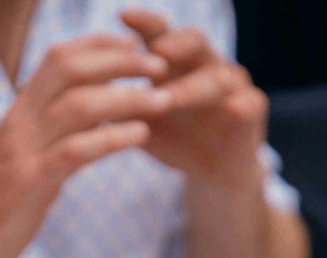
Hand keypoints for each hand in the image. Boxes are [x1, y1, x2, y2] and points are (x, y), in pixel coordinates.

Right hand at [0, 35, 171, 257]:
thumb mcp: (24, 161)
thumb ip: (50, 137)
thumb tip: (84, 122)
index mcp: (19, 113)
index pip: (59, 59)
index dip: (99, 45)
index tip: (134, 44)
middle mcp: (19, 122)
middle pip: (69, 68)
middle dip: (119, 61)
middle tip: (160, 64)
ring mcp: (23, 151)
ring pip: (78, 105)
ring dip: (127, 98)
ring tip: (163, 100)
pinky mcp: (31, 183)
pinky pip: (76, 151)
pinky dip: (112, 138)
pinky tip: (141, 134)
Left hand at [120, 10, 267, 191]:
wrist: (210, 172)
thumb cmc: (174, 138)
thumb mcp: (139, 121)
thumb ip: (117, 104)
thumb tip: (74, 93)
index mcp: (176, 62)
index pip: (159, 34)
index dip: (144, 23)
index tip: (122, 16)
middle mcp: (205, 64)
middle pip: (193, 42)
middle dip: (175, 44)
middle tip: (155, 51)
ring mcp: (232, 85)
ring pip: (218, 75)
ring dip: (193, 87)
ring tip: (171, 99)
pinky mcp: (252, 110)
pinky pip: (249, 103)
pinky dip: (241, 105)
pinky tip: (232, 109)